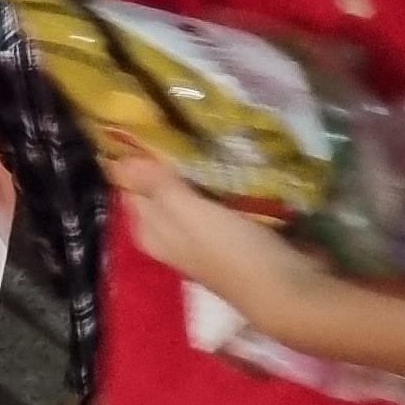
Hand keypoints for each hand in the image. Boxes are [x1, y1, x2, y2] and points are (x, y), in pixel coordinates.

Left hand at [102, 141, 332, 333]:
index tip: (146, 119)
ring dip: (195, 166)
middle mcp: (171, 234)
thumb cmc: (231, 250)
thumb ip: (156, 186)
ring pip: (190, 191)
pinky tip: (227, 157)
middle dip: (166, 156)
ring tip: (200, 127)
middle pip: (161, 187)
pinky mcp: (233, 233)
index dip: (135, 155)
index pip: (131, 186)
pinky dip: (220, 180)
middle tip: (175, 116)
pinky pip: (217, 198)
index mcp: (151, 232)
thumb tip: (117, 158)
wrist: (287, 288)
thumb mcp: (187, 214)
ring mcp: (203, 234)